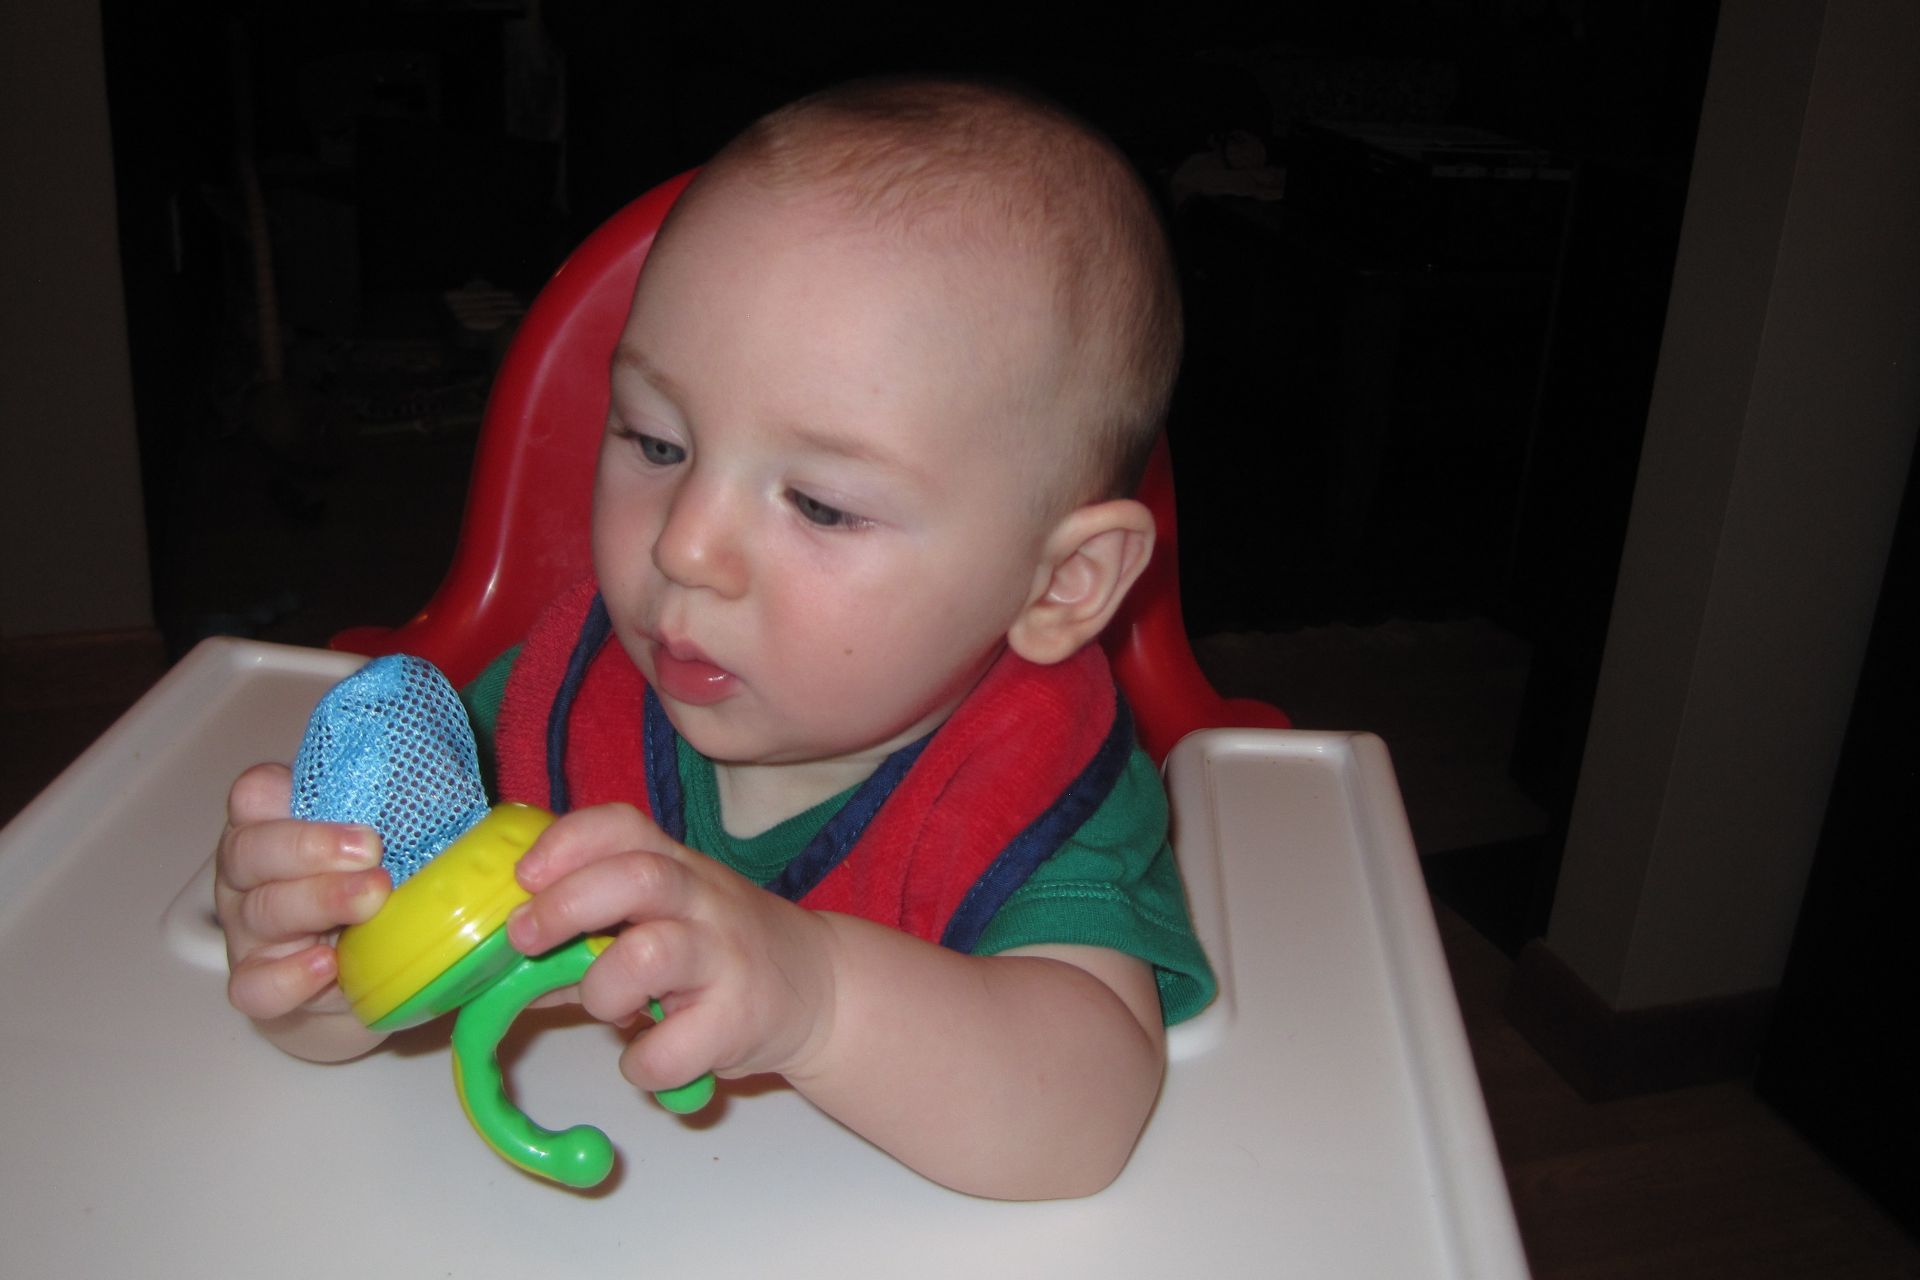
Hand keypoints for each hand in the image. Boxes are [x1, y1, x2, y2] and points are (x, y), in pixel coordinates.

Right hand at [213, 763, 391, 1058]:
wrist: (354, 980)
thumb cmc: (372, 890)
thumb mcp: (387, 847)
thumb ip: (404, 816)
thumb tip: (482, 798)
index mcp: (275, 826)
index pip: (255, 794)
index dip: (283, 793)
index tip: (347, 800)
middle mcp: (251, 875)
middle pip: (250, 850)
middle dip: (309, 846)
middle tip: (371, 850)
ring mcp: (247, 932)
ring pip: (260, 911)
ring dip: (318, 900)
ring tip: (372, 899)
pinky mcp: (255, 985)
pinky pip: (253, 984)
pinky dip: (288, 975)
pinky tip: (326, 966)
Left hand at [505, 803, 836, 1094]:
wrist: (822, 988)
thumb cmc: (720, 951)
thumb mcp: (664, 920)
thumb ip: (587, 936)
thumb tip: (498, 964)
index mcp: (677, 867)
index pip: (622, 826)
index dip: (567, 842)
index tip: (525, 875)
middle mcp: (704, 900)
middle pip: (635, 876)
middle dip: (565, 905)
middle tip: (524, 938)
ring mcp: (726, 956)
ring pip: (651, 953)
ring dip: (605, 989)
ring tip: (609, 1008)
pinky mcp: (741, 1019)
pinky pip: (671, 1047)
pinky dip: (643, 1063)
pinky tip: (649, 1056)